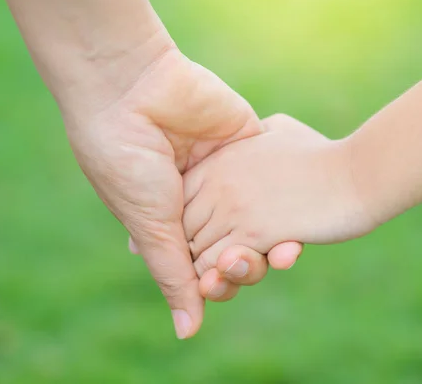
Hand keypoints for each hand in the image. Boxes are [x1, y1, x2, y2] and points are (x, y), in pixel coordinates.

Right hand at [63, 32, 300, 337]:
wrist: (133, 88)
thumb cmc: (127, 160)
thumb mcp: (149, 223)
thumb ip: (174, 275)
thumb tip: (189, 332)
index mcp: (169, 218)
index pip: (201, 263)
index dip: (214, 281)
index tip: (218, 288)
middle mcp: (200, 198)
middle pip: (234, 246)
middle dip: (242, 266)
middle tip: (240, 268)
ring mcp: (227, 172)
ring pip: (261, 221)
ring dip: (270, 245)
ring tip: (278, 255)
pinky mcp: (250, 145)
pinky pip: (277, 185)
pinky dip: (288, 211)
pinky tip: (295, 234)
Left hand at [183, 114, 369, 274]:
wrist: (357, 173)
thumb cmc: (321, 154)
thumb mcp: (280, 129)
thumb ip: (254, 134)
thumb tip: (253, 136)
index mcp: (220, 159)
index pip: (181, 198)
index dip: (191, 222)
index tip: (208, 235)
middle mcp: (218, 182)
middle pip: (183, 229)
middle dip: (197, 251)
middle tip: (220, 259)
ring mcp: (234, 207)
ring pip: (197, 253)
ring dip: (213, 271)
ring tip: (236, 266)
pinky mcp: (255, 233)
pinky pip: (219, 265)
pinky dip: (227, 276)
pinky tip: (248, 269)